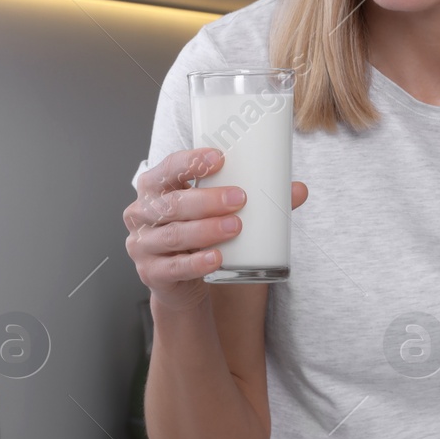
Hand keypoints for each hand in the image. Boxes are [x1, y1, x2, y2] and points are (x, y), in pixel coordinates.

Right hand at [123, 147, 307, 310]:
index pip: (168, 167)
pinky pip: (174, 267)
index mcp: (155, 186)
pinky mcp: (151, 273)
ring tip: (235, 227)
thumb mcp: (216, 211)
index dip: (191, 161)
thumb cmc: (197, 233)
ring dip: (206, 230)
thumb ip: (253, 199)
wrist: (179, 280)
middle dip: (206, 200)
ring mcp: (143, 244)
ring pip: (173, 234)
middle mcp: (142, 212)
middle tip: (239, 198)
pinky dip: (197, 263)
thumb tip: (298, 190)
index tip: (220, 158)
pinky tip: (216, 259)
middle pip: (172, 203)